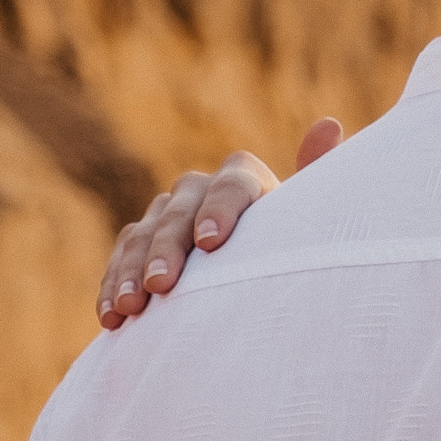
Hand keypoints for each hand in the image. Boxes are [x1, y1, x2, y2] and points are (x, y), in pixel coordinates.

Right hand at [97, 119, 341, 326]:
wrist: (258, 280)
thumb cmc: (292, 250)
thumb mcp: (308, 222)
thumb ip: (316, 178)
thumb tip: (328, 124)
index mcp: (245, 179)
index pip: (232, 184)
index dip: (220, 210)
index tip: (211, 243)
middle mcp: (200, 190)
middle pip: (179, 210)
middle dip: (168, 248)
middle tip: (163, 286)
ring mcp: (165, 215)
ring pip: (142, 233)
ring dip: (132, 270)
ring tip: (131, 308)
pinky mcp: (139, 244)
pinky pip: (119, 258)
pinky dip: (112, 286)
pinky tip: (111, 316)